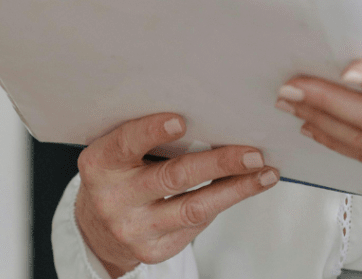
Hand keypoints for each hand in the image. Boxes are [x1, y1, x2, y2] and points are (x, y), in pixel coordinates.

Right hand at [75, 113, 278, 276]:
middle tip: (253, 152)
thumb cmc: (119, 173)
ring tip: (264, 173)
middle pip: (173, 177)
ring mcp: (133, 229)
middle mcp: (114, 199)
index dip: (153, 131)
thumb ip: (146, 133)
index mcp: (101, 164)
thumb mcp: (118, 149)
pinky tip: (245, 187)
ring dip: (236, 189)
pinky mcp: (153, 250)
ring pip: (194, 207)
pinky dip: (223, 202)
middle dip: (219, 163)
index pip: (126, 143)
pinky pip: (195, 225)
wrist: (96, 227)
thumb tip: (208, 110)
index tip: (182, 119)